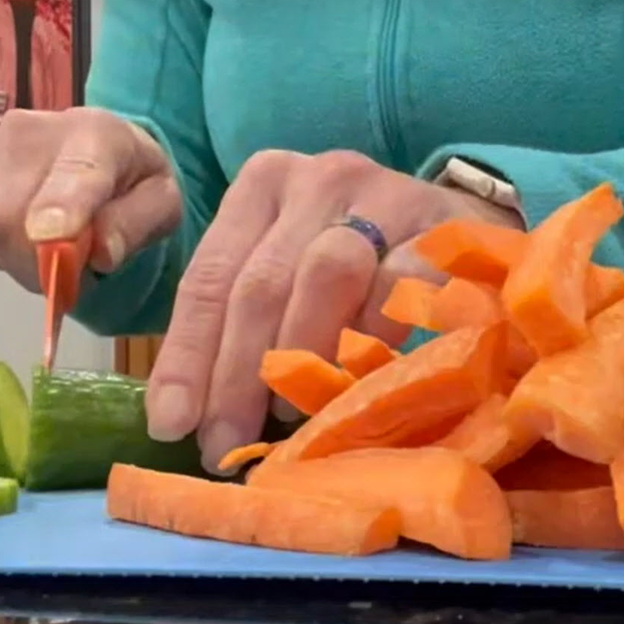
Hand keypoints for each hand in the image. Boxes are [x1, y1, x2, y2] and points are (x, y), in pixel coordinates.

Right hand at [0, 107, 180, 290]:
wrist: (106, 151)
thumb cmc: (137, 180)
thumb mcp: (162, 204)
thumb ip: (136, 225)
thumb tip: (101, 255)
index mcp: (96, 132)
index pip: (74, 171)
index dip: (63, 206)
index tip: (59, 238)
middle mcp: (31, 131)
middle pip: (11, 213)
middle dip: (41, 261)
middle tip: (78, 273)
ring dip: (27, 260)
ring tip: (63, 250)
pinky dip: (11, 252)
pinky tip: (39, 238)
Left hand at [146, 150, 522, 471]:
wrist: (451, 220)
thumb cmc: (356, 253)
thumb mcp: (289, 265)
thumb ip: (244, 319)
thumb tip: (193, 415)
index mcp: (262, 185)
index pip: (208, 277)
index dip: (187, 356)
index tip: (172, 424)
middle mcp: (315, 180)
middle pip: (261, 283)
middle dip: (238, 373)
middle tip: (227, 443)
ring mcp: (380, 195)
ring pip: (326, 274)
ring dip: (303, 353)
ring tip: (290, 415)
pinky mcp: (436, 222)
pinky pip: (398, 283)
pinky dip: (374, 336)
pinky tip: (359, 377)